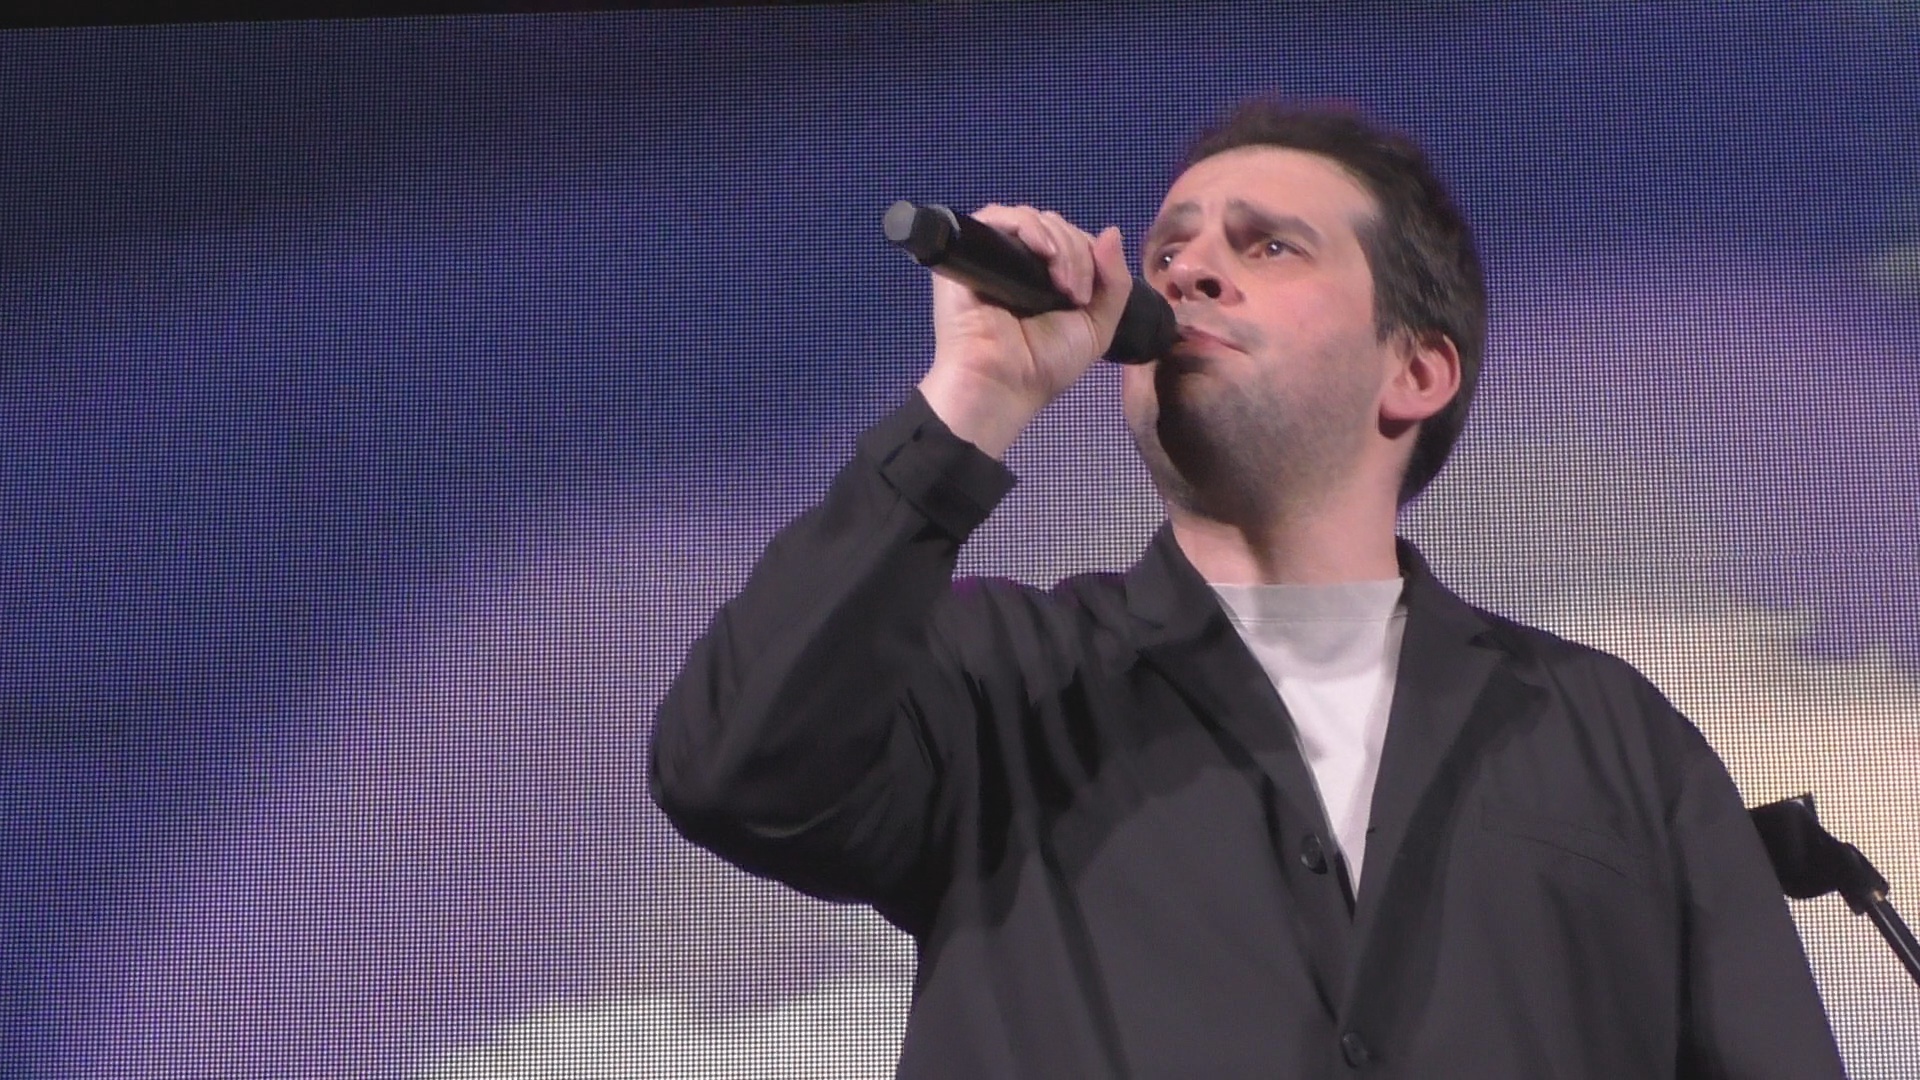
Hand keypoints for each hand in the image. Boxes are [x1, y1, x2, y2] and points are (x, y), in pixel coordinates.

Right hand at [917, 205, 1131, 458]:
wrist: (1003, 384)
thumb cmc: (1045, 364)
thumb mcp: (1097, 326)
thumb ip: (1115, 282)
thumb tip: (1112, 231)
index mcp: (1046, 277)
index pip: (1072, 239)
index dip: (1089, 256)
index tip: (1087, 296)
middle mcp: (1019, 261)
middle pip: (1055, 226)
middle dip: (1076, 254)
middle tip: (1074, 295)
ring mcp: (992, 254)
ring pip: (1033, 219)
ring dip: (1059, 244)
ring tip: (1061, 284)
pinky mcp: (968, 250)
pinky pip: (997, 217)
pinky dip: (1027, 226)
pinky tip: (1043, 252)